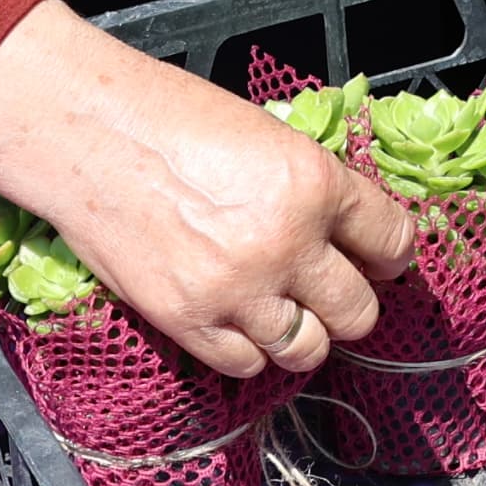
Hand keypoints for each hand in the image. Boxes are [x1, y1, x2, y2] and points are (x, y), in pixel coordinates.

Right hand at [0, 0, 418, 379]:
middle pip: (359, 313)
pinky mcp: (189, 322)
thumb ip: (315, 190)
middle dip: (353, 304)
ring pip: (308, 351)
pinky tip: (240, 322)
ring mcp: (238, 291)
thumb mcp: (271, 138)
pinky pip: (246, 365)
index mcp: (316, 185)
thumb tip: (350, 233)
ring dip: (305, 335)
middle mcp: (287, 245)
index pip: (393, 243)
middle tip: (333, 291)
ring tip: (286, 312)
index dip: (391, 255)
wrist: (92, 135)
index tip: (382, 260)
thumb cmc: (176, 120)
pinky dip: (250, 350)